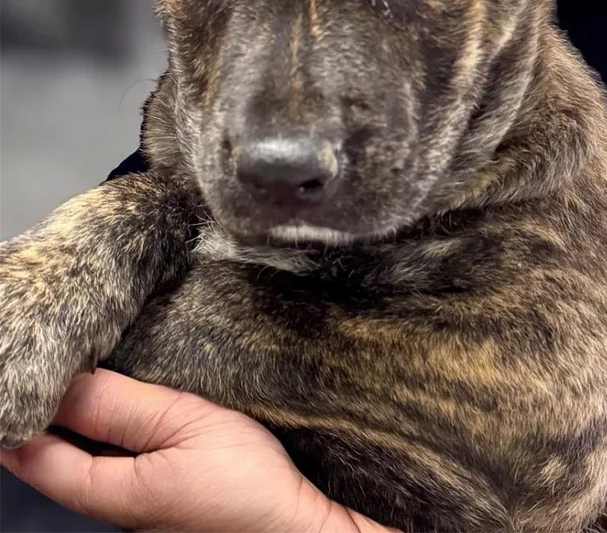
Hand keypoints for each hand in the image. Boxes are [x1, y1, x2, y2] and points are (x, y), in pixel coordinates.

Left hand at [0, 369, 395, 532]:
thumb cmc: (244, 481)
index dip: (17, 420)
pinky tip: (122, 407)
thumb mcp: (182, 425)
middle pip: (59, 462)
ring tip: (73, 379)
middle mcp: (117, 505)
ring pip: (90, 461)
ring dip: (77, 423)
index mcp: (111, 493)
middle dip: (44, 418)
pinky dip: (109, 431)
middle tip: (37, 372)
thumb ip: (121, 407)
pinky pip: (121, 462)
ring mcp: (143, 503)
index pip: (38, 458)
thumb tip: (64, 385)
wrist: (295, 525)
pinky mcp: (167, 494)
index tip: (11, 381)